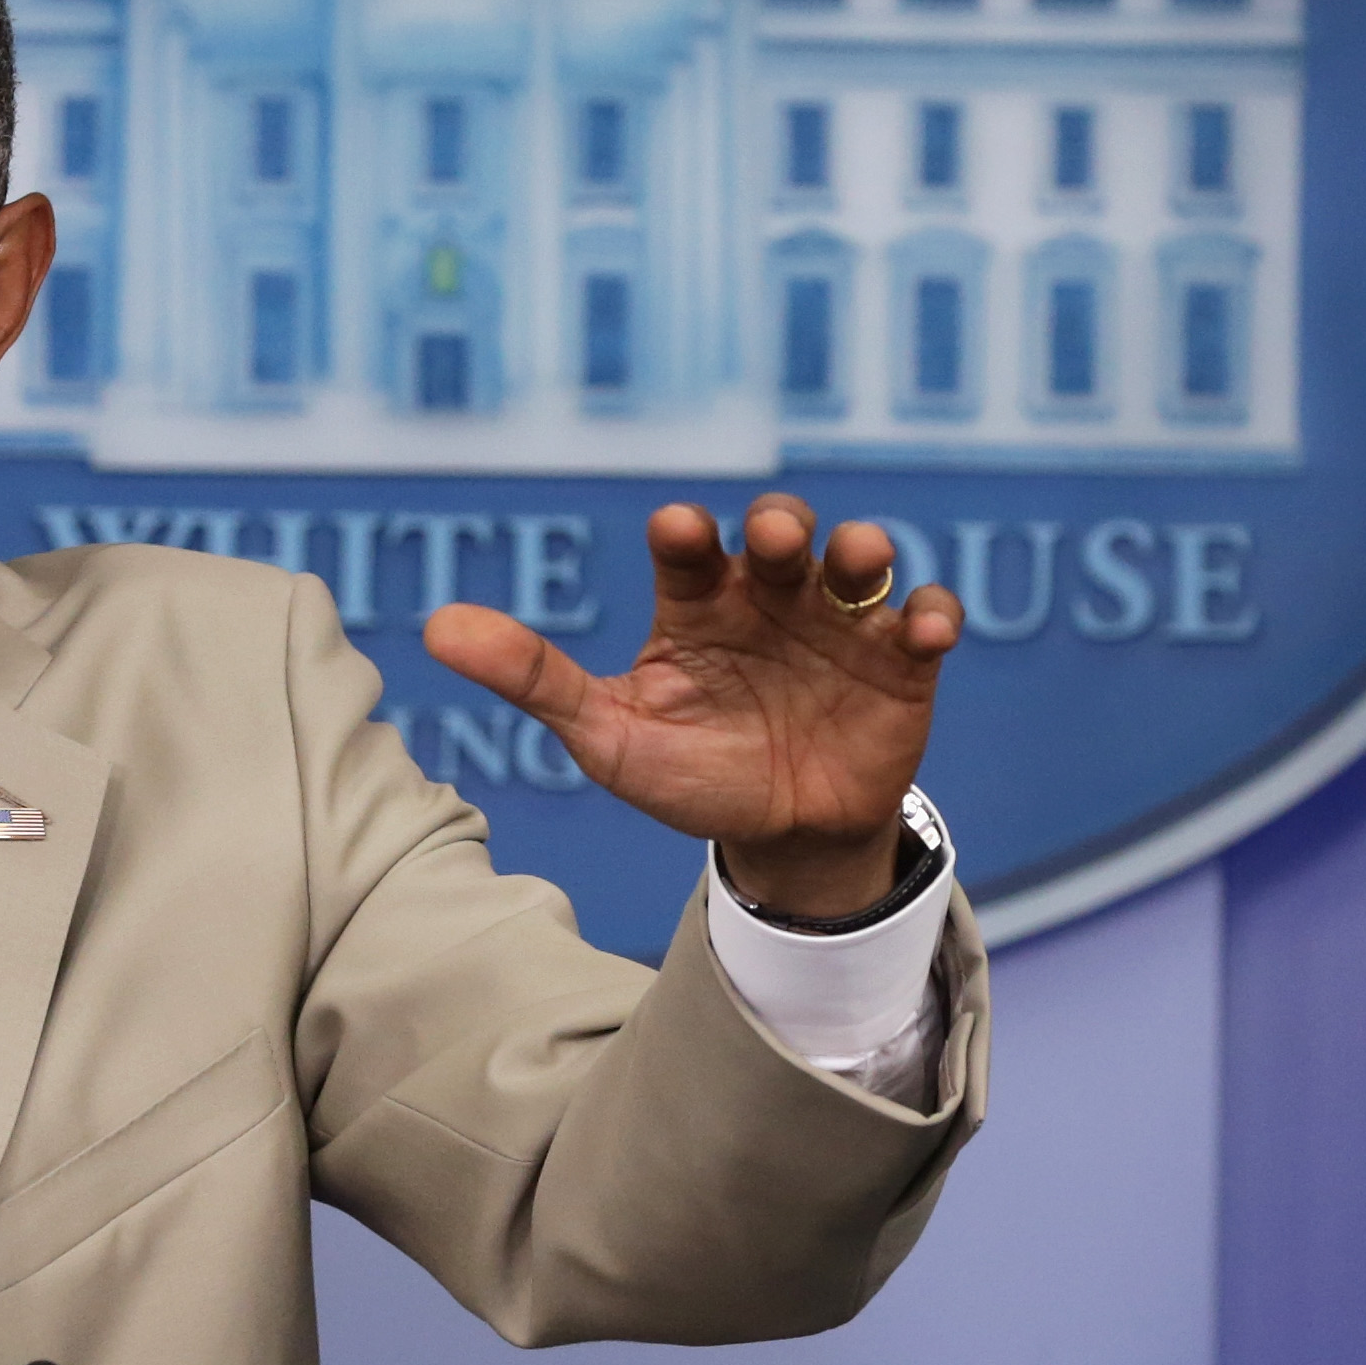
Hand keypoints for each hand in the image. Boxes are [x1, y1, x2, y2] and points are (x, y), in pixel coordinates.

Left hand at [425, 495, 959, 916]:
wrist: (778, 839)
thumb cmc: (688, 775)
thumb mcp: (608, 735)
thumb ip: (533, 678)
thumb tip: (435, 626)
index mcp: (698, 604)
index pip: (690, 547)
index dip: (686, 532)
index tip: (679, 533)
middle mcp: (769, 598)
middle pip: (780, 535)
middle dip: (780, 525)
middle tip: (773, 539)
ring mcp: (838, 625)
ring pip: (857, 560)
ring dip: (860, 550)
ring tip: (856, 563)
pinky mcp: (899, 663)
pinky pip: (923, 620)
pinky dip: (930, 614)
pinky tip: (923, 630)